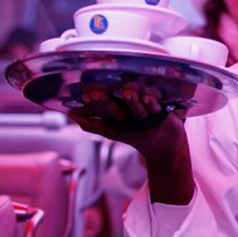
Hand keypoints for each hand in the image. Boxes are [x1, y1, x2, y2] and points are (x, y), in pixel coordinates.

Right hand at [68, 81, 194, 204]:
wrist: (166, 144)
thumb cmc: (136, 131)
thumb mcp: (112, 129)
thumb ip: (92, 122)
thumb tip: (71, 114)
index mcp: (115, 122)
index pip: (100, 112)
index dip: (92, 105)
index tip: (83, 95)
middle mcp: (129, 121)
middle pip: (115, 112)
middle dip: (105, 103)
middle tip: (94, 94)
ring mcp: (146, 118)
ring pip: (138, 109)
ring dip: (132, 101)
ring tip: (126, 92)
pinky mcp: (162, 114)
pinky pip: (157, 108)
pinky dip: (153, 103)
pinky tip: (148, 97)